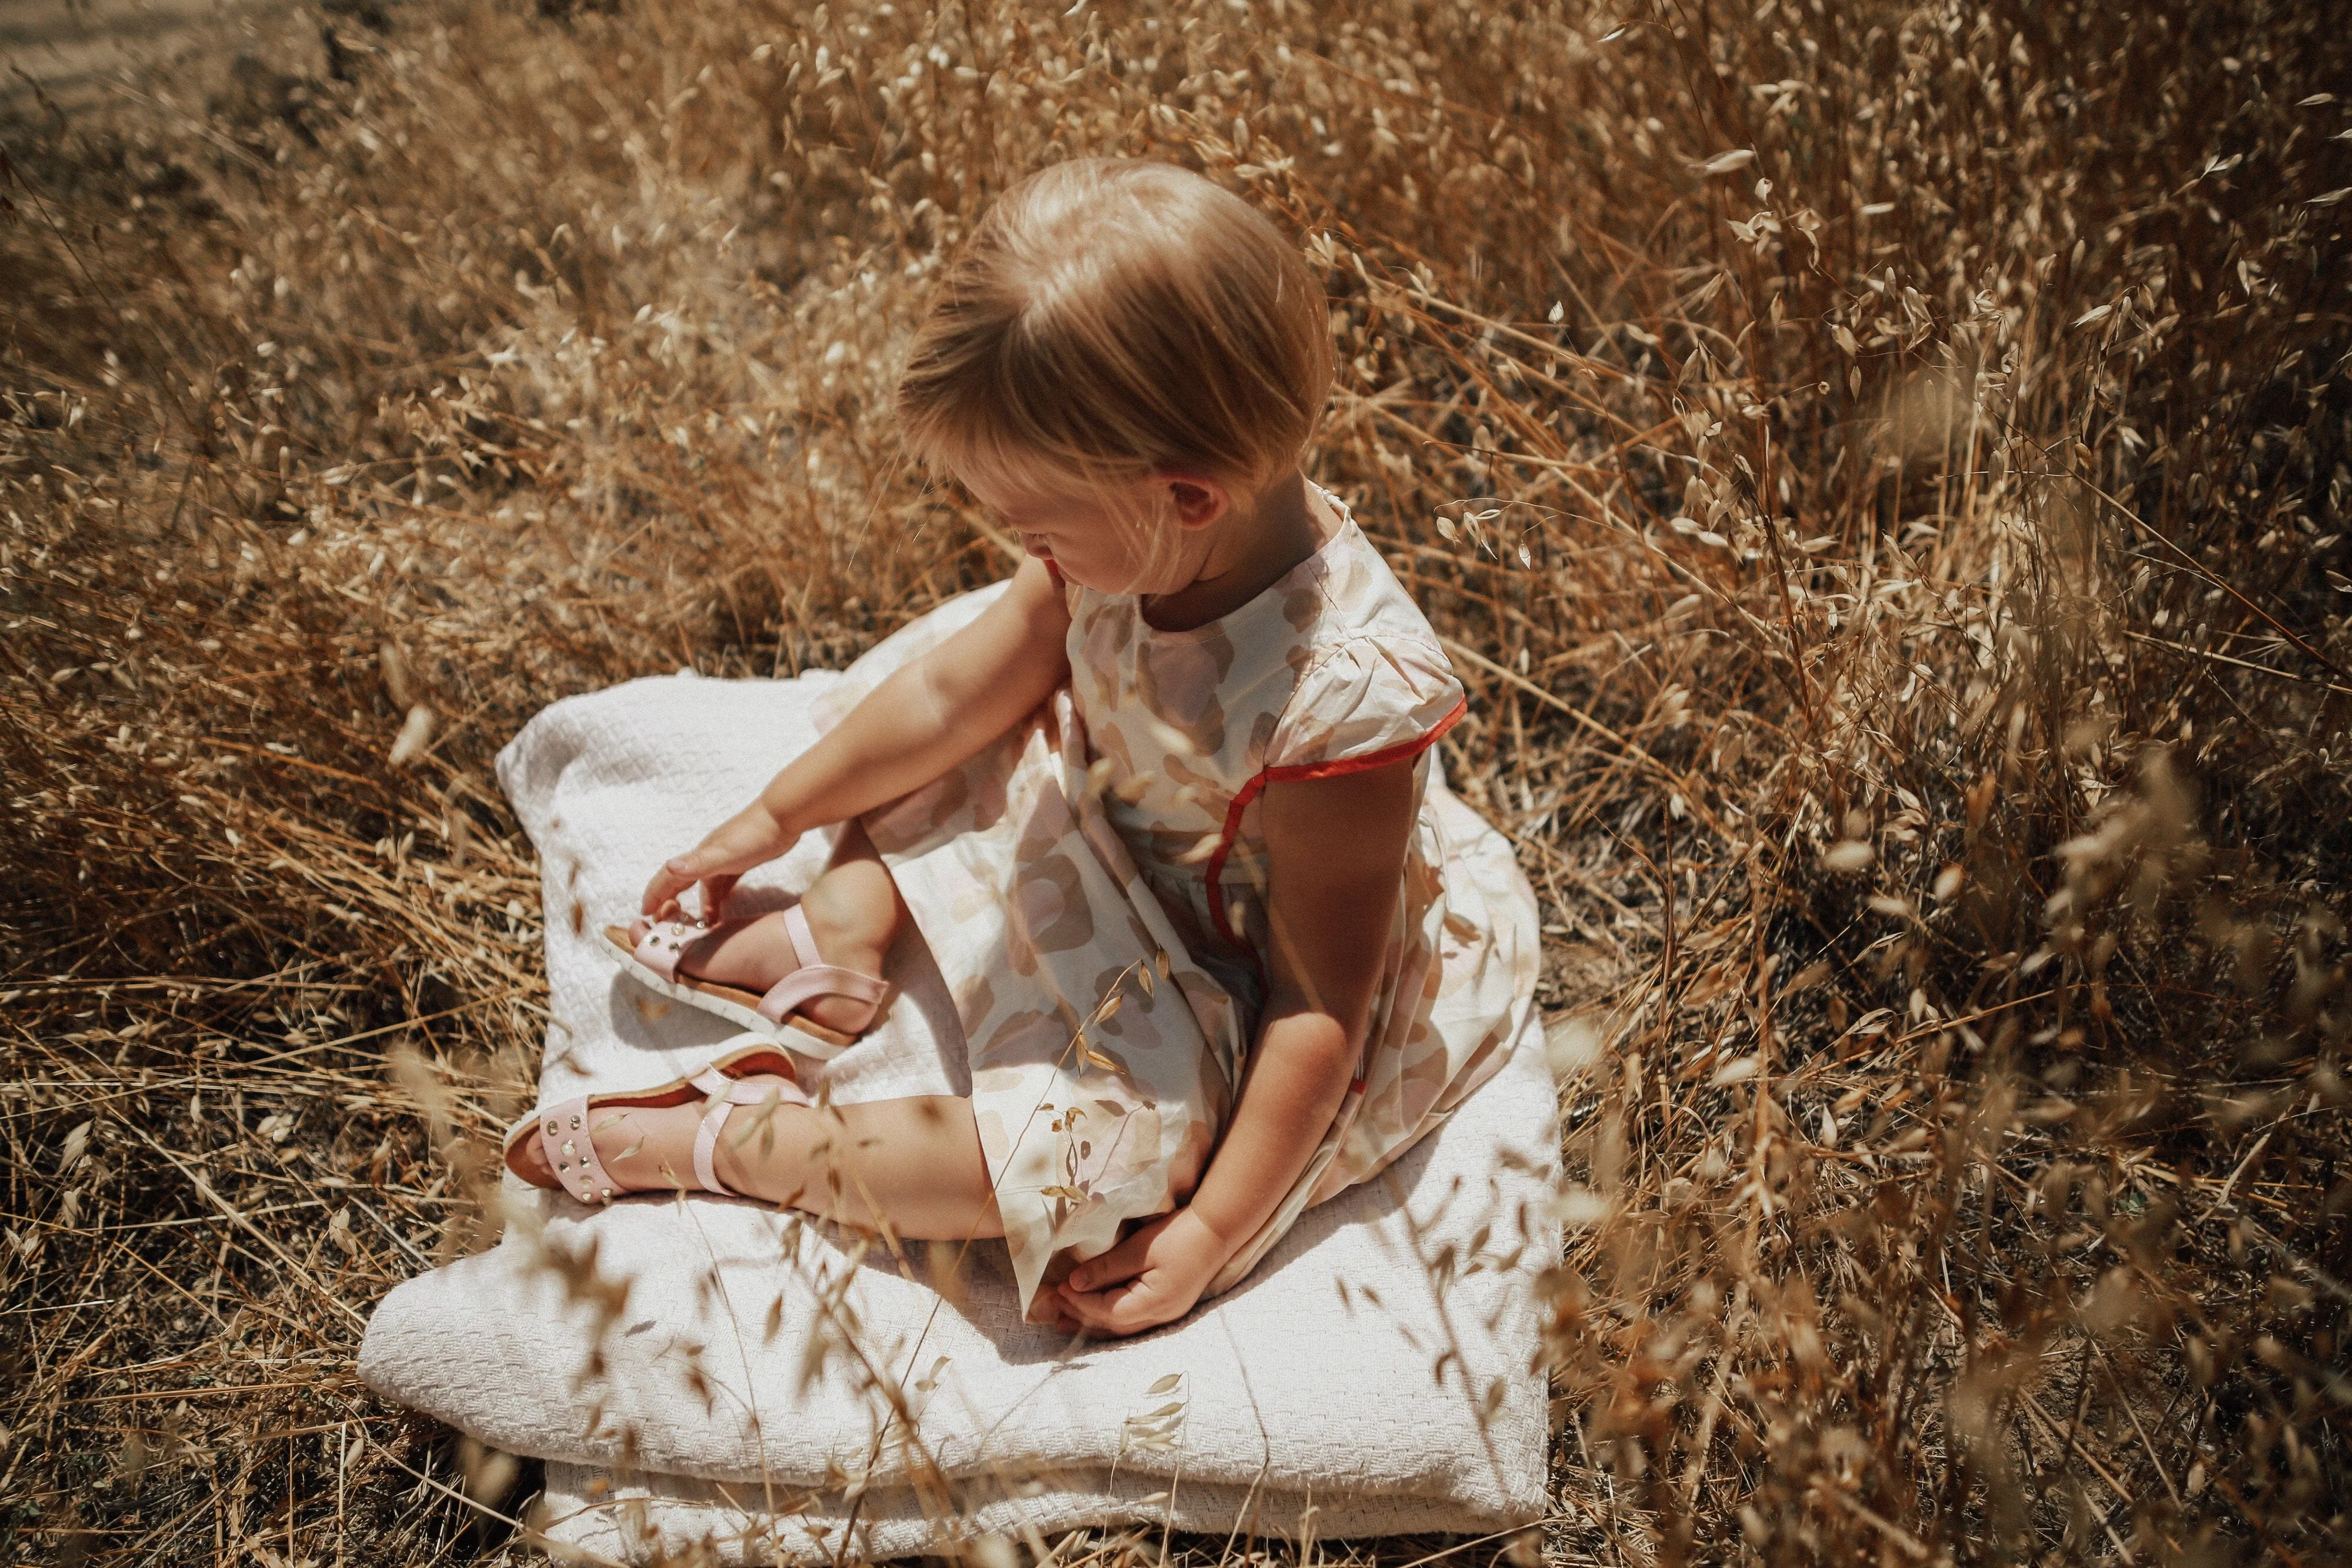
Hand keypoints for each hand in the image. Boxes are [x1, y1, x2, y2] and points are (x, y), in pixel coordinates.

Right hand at [640, 805, 791, 922]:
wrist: (784, 816)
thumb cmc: (755, 836)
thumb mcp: (725, 854)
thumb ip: (698, 863)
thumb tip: (669, 866)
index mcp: (700, 857)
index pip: (669, 876)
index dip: (655, 894)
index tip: (644, 912)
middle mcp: (708, 857)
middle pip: (683, 882)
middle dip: (671, 901)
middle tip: (665, 924)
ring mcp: (725, 859)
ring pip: (705, 886)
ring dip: (700, 905)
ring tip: (699, 926)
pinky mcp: (742, 861)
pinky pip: (724, 884)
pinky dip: (719, 898)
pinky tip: (722, 909)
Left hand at [1054, 1209, 1230, 1338]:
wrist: (1217, 1230)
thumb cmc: (1179, 1235)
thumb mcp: (1139, 1249)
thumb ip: (1106, 1268)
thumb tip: (1074, 1284)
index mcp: (1152, 1304)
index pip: (1106, 1312)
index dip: (1079, 1302)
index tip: (1058, 1287)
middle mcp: (1159, 1316)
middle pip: (1112, 1326)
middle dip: (1080, 1316)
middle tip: (1052, 1307)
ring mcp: (1165, 1314)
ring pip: (1122, 1327)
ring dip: (1092, 1322)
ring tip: (1065, 1319)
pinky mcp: (1167, 1305)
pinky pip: (1132, 1319)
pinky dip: (1109, 1317)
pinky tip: (1097, 1314)